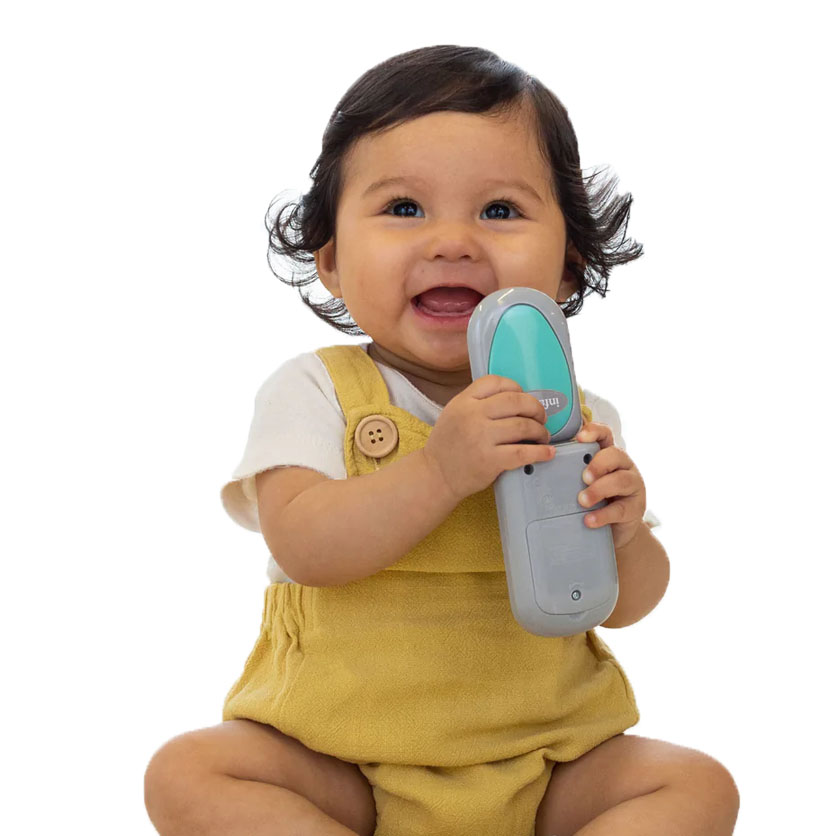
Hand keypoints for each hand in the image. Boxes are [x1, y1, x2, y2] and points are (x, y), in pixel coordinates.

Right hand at [423, 375, 554, 503]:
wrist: (436, 475)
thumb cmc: (448, 445)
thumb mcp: (453, 413)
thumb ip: (476, 403)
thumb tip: (515, 399)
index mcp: (463, 401)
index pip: (496, 382)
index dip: (516, 388)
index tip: (523, 397)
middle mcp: (472, 415)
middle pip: (516, 401)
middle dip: (535, 408)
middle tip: (540, 418)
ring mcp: (481, 437)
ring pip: (523, 425)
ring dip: (540, 431)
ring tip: (542, 436)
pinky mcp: (490, 460)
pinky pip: (523, 452)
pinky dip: (540, 452)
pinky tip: (547, 452)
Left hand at [575, 422, 646, 549]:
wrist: (615, 529)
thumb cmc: (596, 499)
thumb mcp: (584, 482)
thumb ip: (572, 471)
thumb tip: (544, 464)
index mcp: (609, 455)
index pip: (605, 434)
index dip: (594, 431)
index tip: (579, 437)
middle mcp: (624, 466)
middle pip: (615, 454)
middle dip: (598, 464)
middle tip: (583, 477)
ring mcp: (633, 486)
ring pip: (621, 480)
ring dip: (599, 490)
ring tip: (582, 500)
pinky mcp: (635, 508)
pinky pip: (620, 509)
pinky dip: (602, 515)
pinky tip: (589, 520)